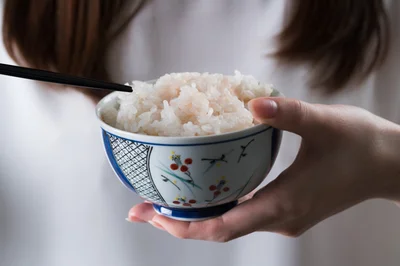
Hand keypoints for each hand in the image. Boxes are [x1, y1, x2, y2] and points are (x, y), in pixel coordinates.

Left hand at [127, 97, 399, 241]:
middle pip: (220, 230)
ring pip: (230, 224)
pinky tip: (205, 192)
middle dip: (180, 223)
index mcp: (283, 203)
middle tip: (145, 208)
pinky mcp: (288, 208)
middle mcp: (279, 217)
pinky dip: (219, 208)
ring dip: (197, 216)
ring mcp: (284, 216)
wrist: (390, 165)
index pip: (224, 227)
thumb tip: (253, 104)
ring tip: (165, 201)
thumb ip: (288, 113)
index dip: (186, 226)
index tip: (154, 216)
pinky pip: (244, 214)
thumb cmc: (362, 146)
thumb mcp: (325, 123)